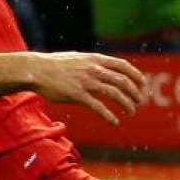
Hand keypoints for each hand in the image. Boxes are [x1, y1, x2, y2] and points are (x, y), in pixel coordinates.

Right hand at [26, 51, 146, 125]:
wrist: (37, 70)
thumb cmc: (56, 65)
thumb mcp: (78, 57)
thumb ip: (93, 63)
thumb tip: (104, 67)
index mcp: (95, 60)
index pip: (123, 65)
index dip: (136, 75)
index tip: (143, 84)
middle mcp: (94, 69)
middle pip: (123, 81)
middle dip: (134, 92)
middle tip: (139, 102)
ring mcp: (86, 82)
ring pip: (114, 94)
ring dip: (126, 104)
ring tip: (131, 112)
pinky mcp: (77, 95)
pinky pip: (98, 107)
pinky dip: (109, 116)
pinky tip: (114, 122)